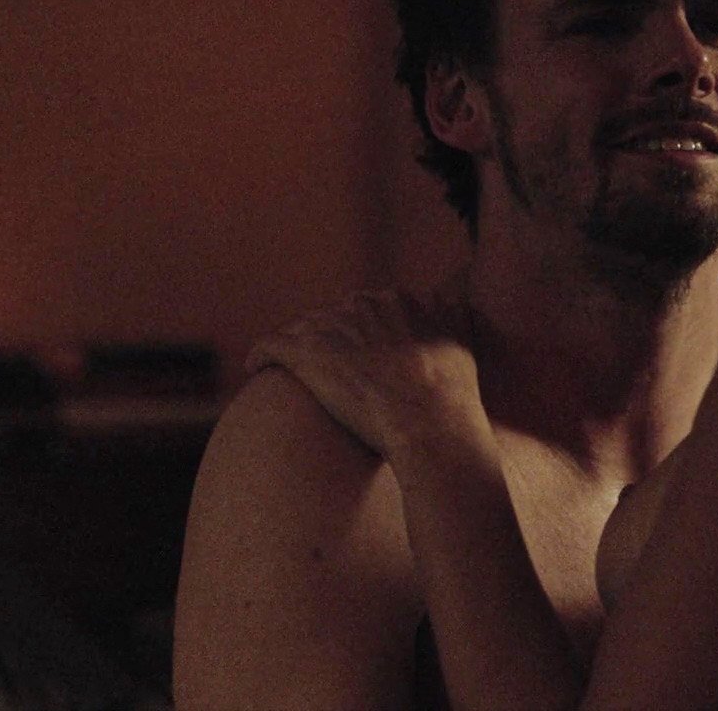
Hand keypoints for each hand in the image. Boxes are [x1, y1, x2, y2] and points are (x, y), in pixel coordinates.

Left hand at [247, 289, 486, 464]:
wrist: (428, 420)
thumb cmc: (448, 390)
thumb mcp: (461, 339)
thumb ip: (451, 312)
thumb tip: (446, 297)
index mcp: (394, 301)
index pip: (364, 309)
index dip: (357, 332)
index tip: (354, 354)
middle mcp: (360, 305)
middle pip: (329, 317)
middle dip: (325, 339)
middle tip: (323, 369)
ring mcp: (331, 327)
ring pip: (299, 330)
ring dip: (292, 348)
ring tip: (284, 372)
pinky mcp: (303, 353)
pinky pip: (269, 347)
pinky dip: (260, 357)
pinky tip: (255, 370)